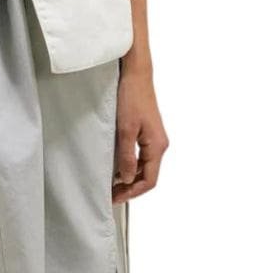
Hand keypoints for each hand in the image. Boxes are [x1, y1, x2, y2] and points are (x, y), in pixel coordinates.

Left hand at [112, 65, 168, 203]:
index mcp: (157, 146)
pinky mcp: (147, 130)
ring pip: (145, 165)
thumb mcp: (126, 129)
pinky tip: (118, 164)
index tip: (116, 198)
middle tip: (112, 193)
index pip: (149, 180)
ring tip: (112, 182)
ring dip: (130, 176)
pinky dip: (131, 163)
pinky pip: (142, 154)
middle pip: (148, 175)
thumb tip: (128, 179)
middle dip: (131, 187)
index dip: (133, 192)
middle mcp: (159, 144)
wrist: (135, 74)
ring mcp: (154, 137)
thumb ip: (127, 156)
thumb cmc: (132, 96)